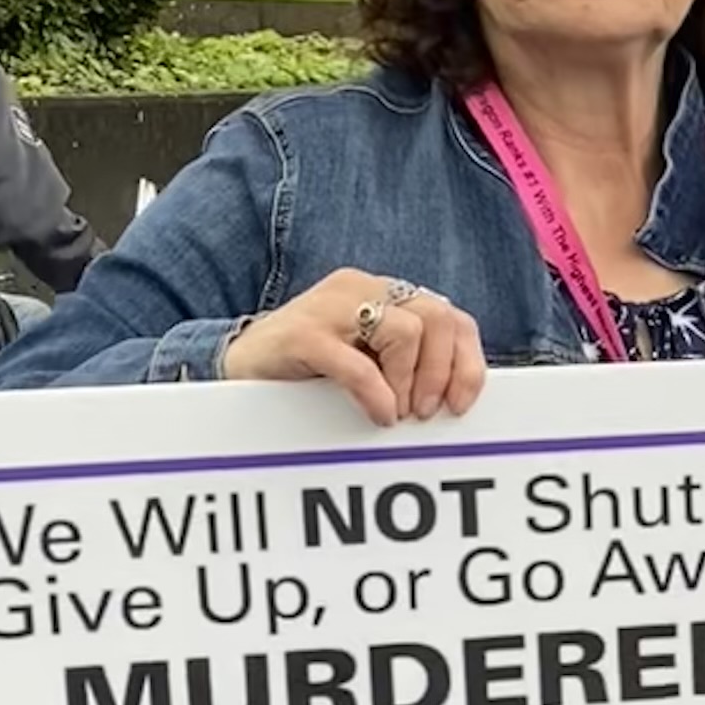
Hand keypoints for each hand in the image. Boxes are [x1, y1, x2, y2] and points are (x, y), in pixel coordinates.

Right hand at [223, 270, 488, 425]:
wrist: (238, 369)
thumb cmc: (311, 372)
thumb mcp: (371, 361)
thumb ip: (410, 364)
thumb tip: (458, 399)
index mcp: (384, 294)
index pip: (451, 317)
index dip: (467, 362)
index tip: (460, 405)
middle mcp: (362, 289)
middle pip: (438, 319)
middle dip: (441, 373)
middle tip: (423, 413)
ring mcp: (331, 307)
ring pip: (407, 332)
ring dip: (410, 383)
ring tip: (396, 413)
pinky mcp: (303, 334)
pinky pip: (358, 364)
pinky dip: (377, 395)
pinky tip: (379, 416)